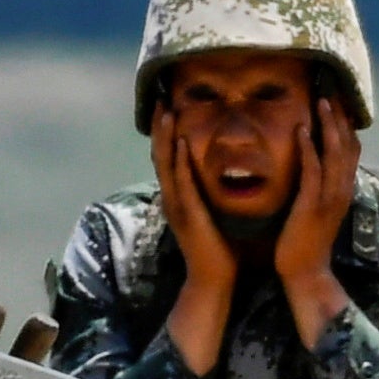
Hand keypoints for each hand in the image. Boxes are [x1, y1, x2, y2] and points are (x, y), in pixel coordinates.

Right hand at [153, 107, 235, 372]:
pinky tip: (181, 141)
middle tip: (159, 97)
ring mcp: (177, 204)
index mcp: (178, 196)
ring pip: (166, 163)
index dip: (166, 131)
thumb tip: (219, 174)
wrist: (212, 280)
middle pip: (161, 153)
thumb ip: (209, 194)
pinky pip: (181, 181)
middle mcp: (172, 196)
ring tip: (165, 110)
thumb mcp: (210, 214)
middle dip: (160, 126)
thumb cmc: (218, 250)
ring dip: (166, 136)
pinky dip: (179, 160)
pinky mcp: (187, 213)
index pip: (169, 157)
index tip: (168, 105)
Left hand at [274, 97, 363, 348]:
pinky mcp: (311, 205)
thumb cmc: (305, 238)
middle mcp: (341, 189)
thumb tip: (310, 159)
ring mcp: (328, 197)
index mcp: (342, 188)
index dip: (346, 123)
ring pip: (334, 154)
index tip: (338, 98)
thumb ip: (317, 184)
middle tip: (332, 89)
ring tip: (321, 101)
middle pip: (347, 145)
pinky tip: (300, 130)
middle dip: (340, 116)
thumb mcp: (316, 205)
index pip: (350, 148)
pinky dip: (308, 149)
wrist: (305, 271)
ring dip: (328, 126)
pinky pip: (312, 172)